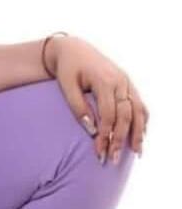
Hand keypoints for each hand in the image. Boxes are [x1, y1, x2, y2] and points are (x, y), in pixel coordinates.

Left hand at [46, 35, 148, 163]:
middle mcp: (120, 81)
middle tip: (114, 159)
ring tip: (136, 152)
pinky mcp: (128, 84)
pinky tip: (140, 134)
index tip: (100, 152)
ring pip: (139, 110)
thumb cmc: (68, 68)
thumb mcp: (66, 86)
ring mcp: (127, 82)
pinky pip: (140, 104)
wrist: (74, 49)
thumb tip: (91, 130)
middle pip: (126, 116)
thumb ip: (78, 107)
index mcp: (104, 80)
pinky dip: (142, 120)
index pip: (109, 114)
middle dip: (121, 139)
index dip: (105, 135)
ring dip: (138, 132)